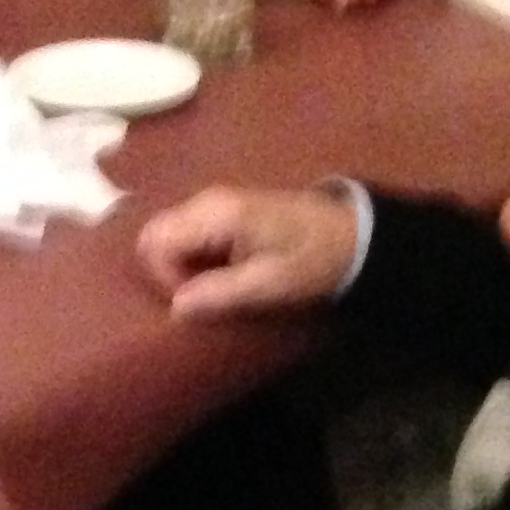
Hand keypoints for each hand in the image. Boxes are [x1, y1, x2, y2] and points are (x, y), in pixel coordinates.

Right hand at [137, 184, 359, 321]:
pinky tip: (223, 272)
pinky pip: (187, 233)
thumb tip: (176, 308)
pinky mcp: (223, 211)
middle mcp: (206, 201)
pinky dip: (194, 257)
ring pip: (169, 235)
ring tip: (215, 287)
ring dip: (182, 266)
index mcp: (215, 215)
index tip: (199, 301)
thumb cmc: (313, 259)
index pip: (156, 243)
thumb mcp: (271, 284)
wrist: (354, 233)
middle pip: (155, 235)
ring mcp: (213, 203)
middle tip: (203, 295)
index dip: (167, 279)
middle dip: (168, 272)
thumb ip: (221, 293)